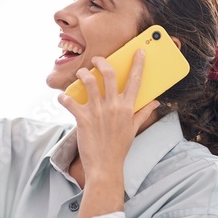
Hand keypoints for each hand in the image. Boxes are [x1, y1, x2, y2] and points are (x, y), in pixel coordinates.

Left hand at [57, 50, 159, 183]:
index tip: (139, 51)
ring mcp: (98, 112)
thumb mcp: (134, 129)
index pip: (136, 80)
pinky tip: (62, 97)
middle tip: (96, 59)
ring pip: (89, 82)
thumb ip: (143, 113)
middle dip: (101, 62)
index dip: (138, 63)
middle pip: (110, 74)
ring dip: (82, 74)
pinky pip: (70, 101)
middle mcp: (113, 106)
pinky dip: (64, 97)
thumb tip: (156, 102)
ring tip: (80, 74)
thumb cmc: (119, 148)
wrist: (105, 167)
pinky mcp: (83, 119)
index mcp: (128, 108)